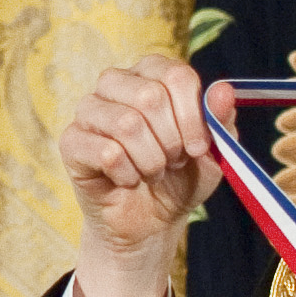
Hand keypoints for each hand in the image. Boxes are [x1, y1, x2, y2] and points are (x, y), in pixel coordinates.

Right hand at [57, 53, 227, 296]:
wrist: (151, 222)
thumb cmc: (181, 179)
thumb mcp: (213, 151)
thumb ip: (220, 119)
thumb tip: (223, 89)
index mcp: (152, 75)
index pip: (174, 74)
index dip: (192, 114)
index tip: (198, 147)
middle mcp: (116, 84)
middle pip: (149, 96)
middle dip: (171, 140)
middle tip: (173, 162)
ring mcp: (89, 111)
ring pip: (126, 124)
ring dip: (150, 160)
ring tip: (152, 172)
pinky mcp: (71, 141)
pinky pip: (106, 152)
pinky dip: (127, 174)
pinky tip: (127, 181)